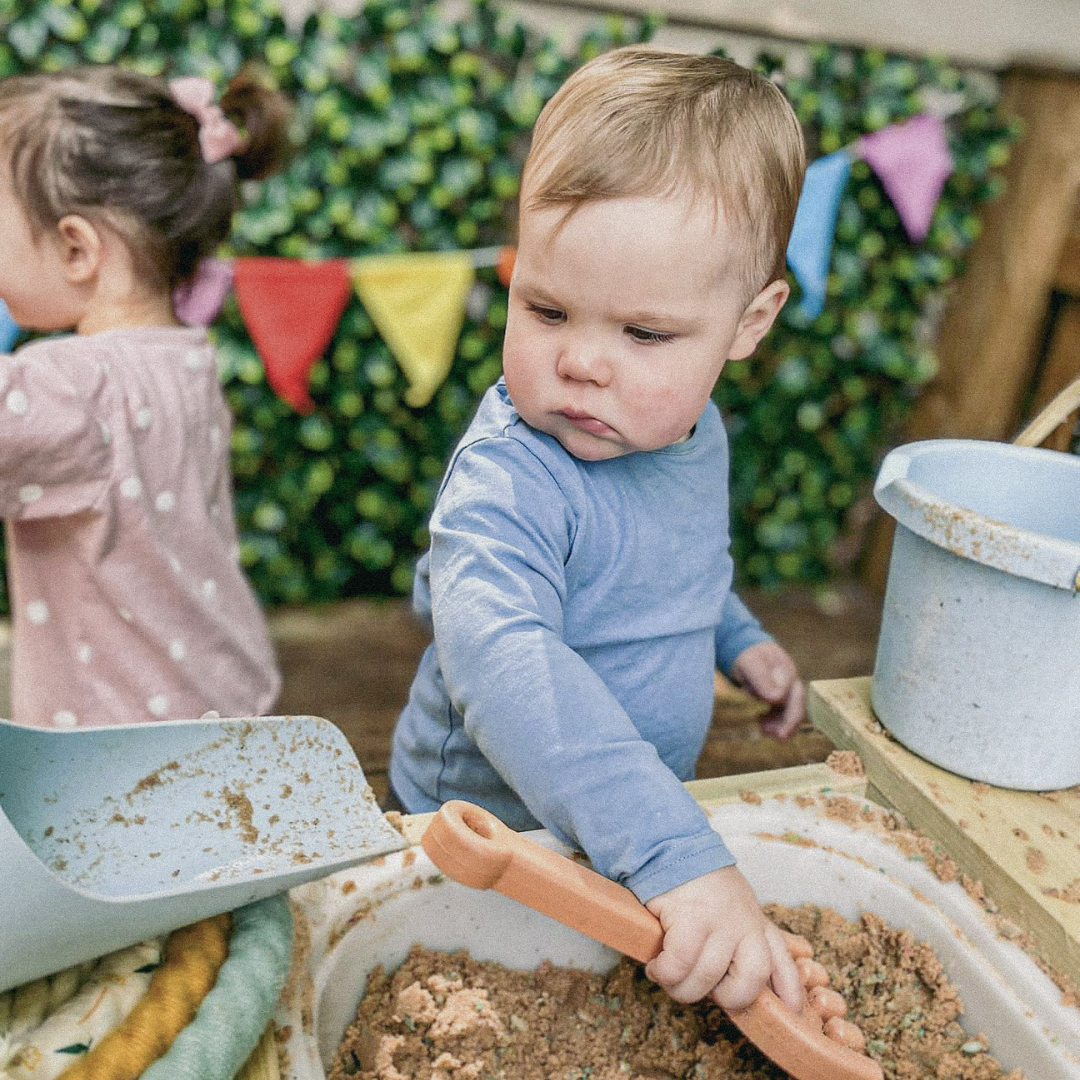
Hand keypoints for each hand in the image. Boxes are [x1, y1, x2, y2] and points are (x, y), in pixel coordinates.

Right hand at [644, 866, 804, 1012]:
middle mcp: (745, 924)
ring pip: (707, 978)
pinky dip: (664, 972)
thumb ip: (743, 934)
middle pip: (749, 982)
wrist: (672, 846)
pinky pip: (679, 964)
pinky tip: (656, 967)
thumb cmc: (699, 880)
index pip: (782, 962)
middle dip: (724, 997)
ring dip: (681, 988)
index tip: (792, 1012)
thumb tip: (743, 972)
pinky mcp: (692, 918)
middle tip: (702, 988)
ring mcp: (720, 921)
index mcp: (757, 922)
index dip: (789, 992)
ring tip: (667, 978)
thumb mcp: (734, 904)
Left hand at [730, 640, 804, 739]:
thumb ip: (762, 678)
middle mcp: (789, 682)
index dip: (787, 714)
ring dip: (780, 725)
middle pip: (796, 706)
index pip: (792, 696)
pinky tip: (760, 723)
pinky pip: (780, 713)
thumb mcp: (750, 663)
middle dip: (789, 724)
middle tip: (780, 737)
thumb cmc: (747, 654)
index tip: (772, 725)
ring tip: (764, 731)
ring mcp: (784, 690)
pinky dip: (773, 722)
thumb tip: (776, 698)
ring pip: (789, 712)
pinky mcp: (776, 696)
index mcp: (787, 672)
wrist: (742, 648)